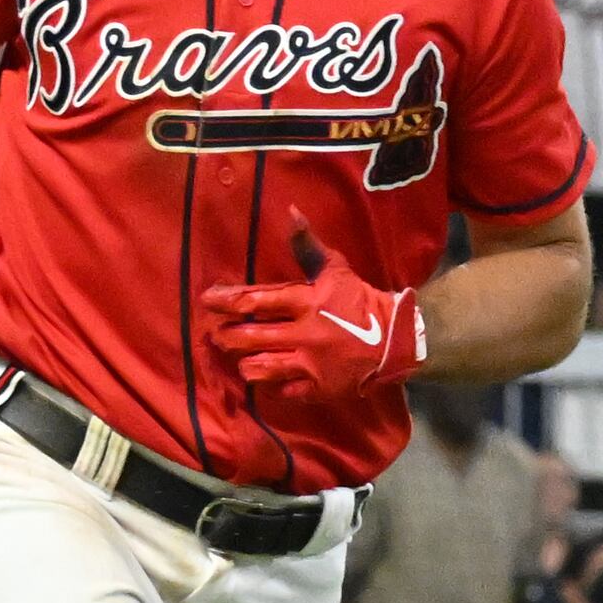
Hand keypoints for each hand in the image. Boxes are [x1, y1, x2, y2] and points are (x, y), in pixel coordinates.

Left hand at [202, 210, 424, 402]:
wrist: (394, 339)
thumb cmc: (359, 300)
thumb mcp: (334, 268)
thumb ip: (307, 245)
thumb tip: (291, 211)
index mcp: (305, 302)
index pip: (256, 301)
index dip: (227, 301)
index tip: (208, 300)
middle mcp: (304, 334)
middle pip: (250, 338)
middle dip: (227, 337)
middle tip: (218, 335)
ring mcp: (310, 364)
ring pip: (261, 368)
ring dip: (245, 363)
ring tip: (240, 358)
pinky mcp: (318, 388)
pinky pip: (284, 391)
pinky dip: (272, 386)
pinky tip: (267, 379)